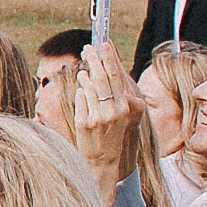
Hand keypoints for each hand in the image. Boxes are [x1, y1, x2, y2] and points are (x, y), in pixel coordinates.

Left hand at [73, 35, 136, 185]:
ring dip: (86, 75)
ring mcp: (98, 117)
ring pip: (90, 87)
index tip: (104, 44)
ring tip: (84, 68)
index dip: (109, 58)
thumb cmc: (111, 136)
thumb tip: (101, 73)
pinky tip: (82, 86)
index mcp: (125, 108)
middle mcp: (113, 111)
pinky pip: (81, 99)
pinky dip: (81, 91)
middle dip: (94, 60)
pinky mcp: (85, 122)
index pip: (116, 77)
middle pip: (102, 78)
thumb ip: (114, 96)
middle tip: (88, 48)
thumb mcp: (119, 116)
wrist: (104, 162)